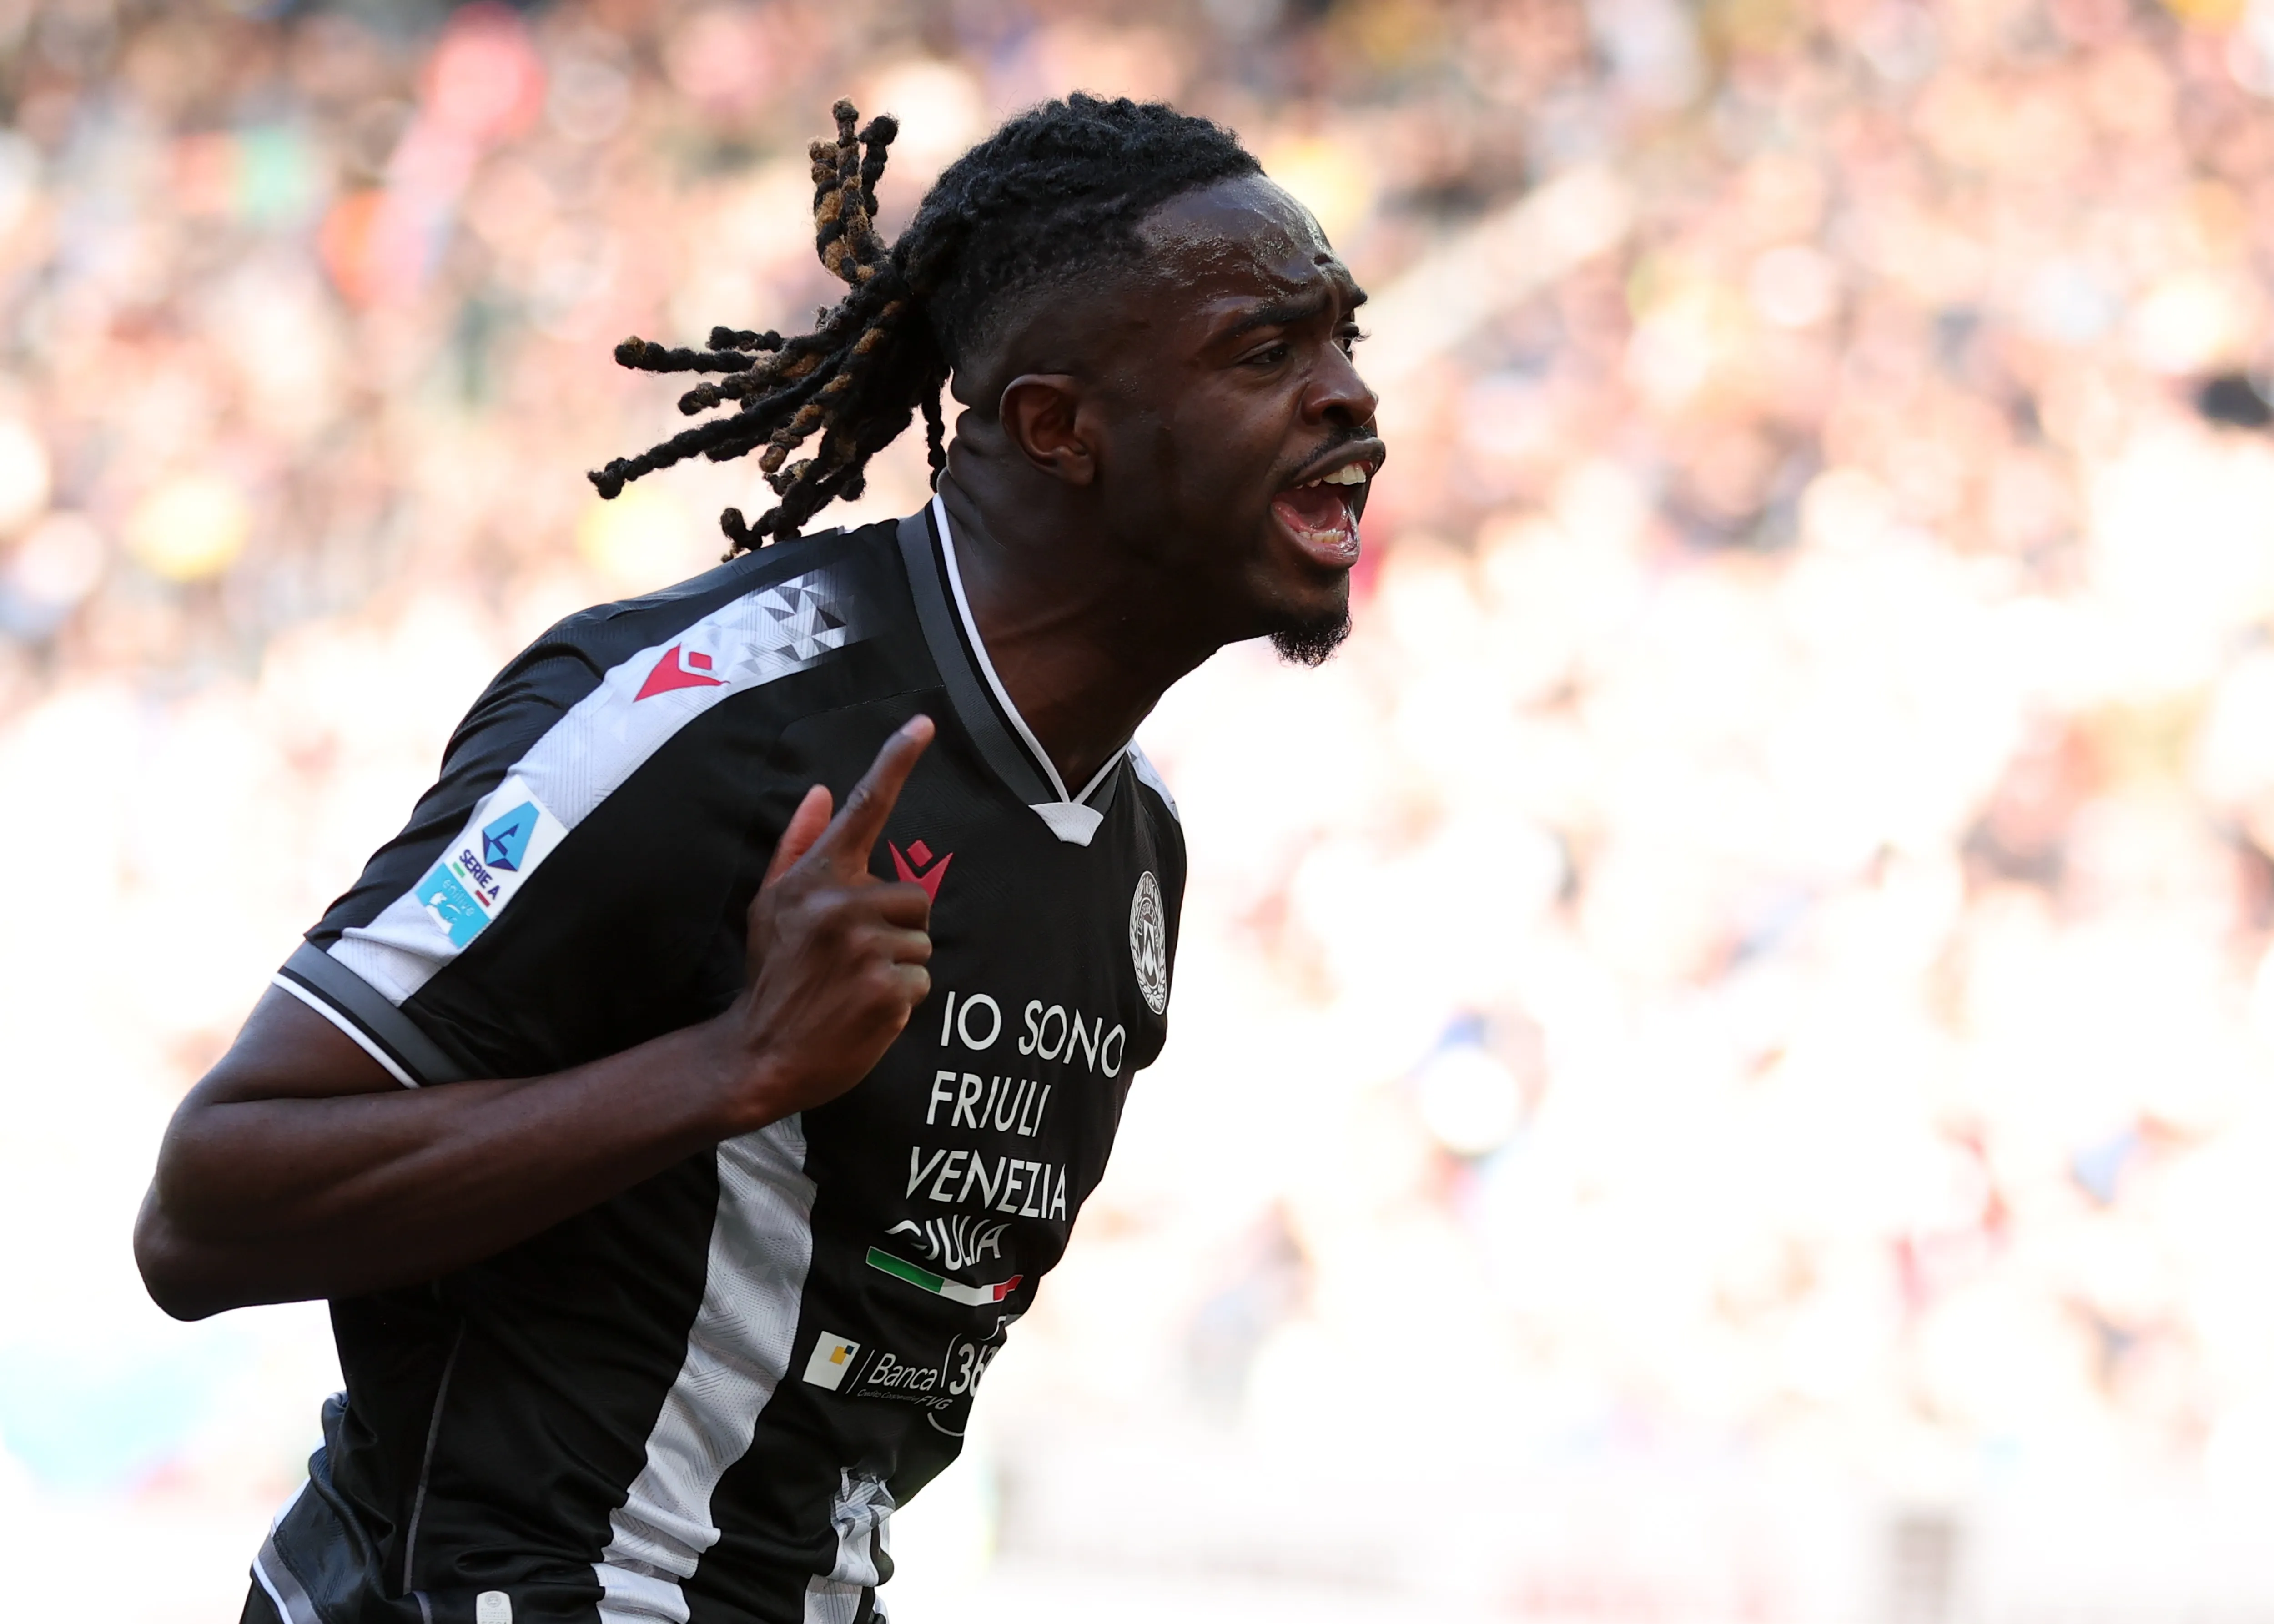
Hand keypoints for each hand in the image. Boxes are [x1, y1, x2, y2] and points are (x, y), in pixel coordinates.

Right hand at [715, 715, 936, 1126]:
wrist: (759, 1055)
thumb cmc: (772, 976)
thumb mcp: (771, 905)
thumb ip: (798, 845)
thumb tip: (824, 791)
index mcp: (814, 878)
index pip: (864, 808)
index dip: (895, 761)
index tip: (923, 723)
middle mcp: (840, 904)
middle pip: (914, 893)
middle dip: (895, 926)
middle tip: (853, 957)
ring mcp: (865, 947)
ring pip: (922, 941)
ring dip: (899, 965)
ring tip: (854, 985)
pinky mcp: (887, 989)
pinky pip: (923, 981)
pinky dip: (902, 999)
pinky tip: (864, 1009)